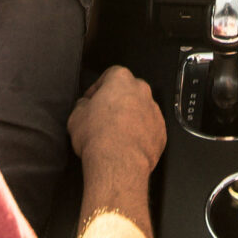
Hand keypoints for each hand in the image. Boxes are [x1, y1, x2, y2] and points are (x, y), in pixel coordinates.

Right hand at [69, 65, 164, 180]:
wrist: (119, 162)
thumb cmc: (98, 136)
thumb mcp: (76, 116)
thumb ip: (82, 105)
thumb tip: (85, 106)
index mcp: (121, 80)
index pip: (110, 75)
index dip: (98, 88)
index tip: (92, 101)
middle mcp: (142, 91)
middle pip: (129, 91)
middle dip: (117, 102)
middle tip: (104, 117)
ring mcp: (154, 112)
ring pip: (141, 110)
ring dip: (130, 118)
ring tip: (115, 135)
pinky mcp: (161, 132)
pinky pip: (149, 129)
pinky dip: (140, 135)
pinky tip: (127, 146)